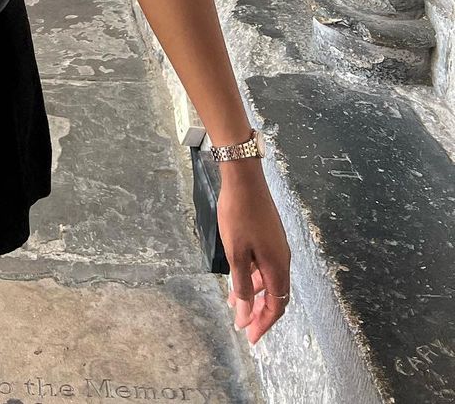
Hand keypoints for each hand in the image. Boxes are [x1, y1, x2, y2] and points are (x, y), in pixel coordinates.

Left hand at [218, 162, 291, 343]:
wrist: (244, 179)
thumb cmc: (238, 215)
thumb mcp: (236, 254)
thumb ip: (241, 286)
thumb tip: (245, 315)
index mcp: (277, 266)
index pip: (277, 306)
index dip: (264, 324)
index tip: (251, 337)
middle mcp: (282, 259)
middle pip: (276, 296)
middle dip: (259, 313)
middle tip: (243, 326)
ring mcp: (277, 246)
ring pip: (268, 280)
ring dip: (253, 294)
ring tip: (235, 305)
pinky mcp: (269, 236)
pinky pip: (264, 266)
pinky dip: (252, 277)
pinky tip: (238, 278)